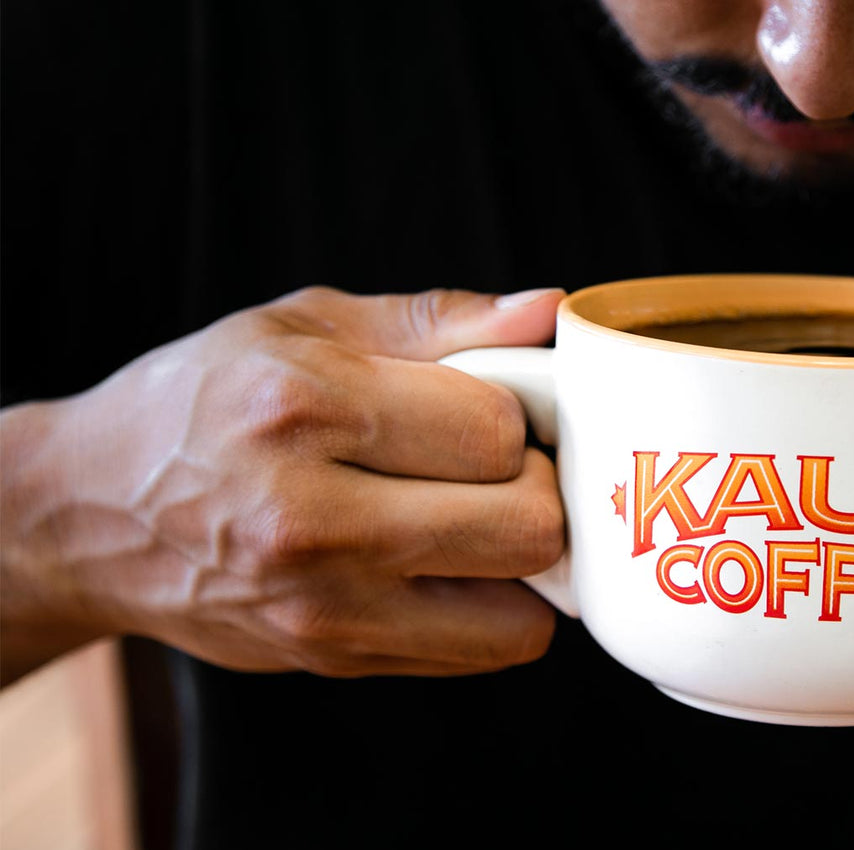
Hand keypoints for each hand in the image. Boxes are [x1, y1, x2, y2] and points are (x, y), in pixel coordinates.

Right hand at [1, 286, 565, 683]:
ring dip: (526, 565)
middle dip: (537, 490)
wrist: (91, 514)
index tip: (493, 410)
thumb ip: (440, 321)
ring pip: (521, 613)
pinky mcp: (335, 658)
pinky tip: (448, 563)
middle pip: (526, 526)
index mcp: (302, 408)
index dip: (518, 417)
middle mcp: (309, 518)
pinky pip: (482, 652)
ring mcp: (323, 605)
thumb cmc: (207, 403)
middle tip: (502, 469)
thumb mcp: (306, 327)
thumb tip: (548, 312)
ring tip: (480, 519)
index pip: (494, 431)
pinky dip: (495, 610)